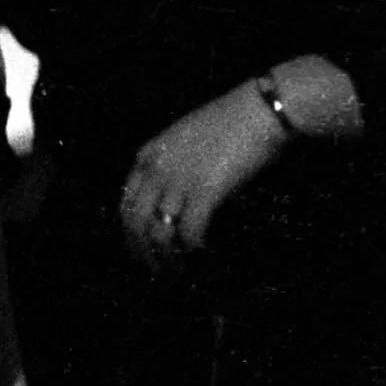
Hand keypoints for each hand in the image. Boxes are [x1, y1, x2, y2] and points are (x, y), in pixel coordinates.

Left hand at [117, 81, 285, 264]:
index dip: (130, 234)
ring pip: (160, 233)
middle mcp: (156, 169)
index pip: (125, 204)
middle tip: (158, 274)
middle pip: (136, 223)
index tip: (140, 252)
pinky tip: (202, 258)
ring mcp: (178, 180)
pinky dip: (194, 250)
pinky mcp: (205, 191)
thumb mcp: (184, 140)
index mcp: (147, 155)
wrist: (260, 110)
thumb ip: (170, 167)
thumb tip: (170, 204)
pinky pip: (190, 232)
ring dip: (168, 259)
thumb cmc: (229, 122)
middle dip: (144, 254)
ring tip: (179, 275)